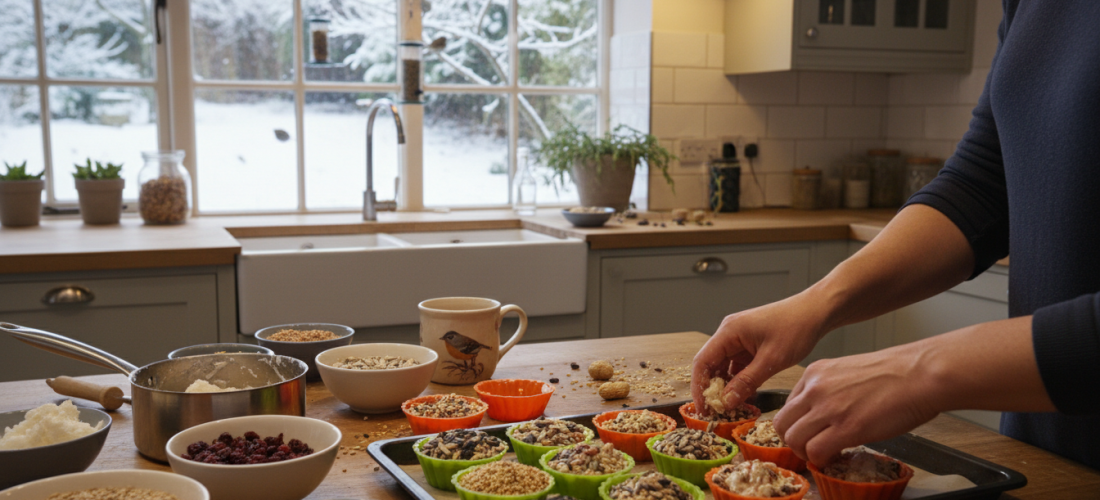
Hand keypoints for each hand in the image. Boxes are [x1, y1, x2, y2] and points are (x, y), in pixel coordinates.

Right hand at [691, 293, 829, 414]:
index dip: (699, 387)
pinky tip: (744, 396)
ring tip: (730, 408)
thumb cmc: (796, 328)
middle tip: (715, 413)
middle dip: (711, 389)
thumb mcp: (771, 360)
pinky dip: (738, 381)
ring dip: (726, 387)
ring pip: (723, 367)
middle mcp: (729, 333)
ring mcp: (739, 339)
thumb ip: (746, 382)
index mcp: (729, 332)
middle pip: (710, 365)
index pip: (702, 362)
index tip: (703, 408)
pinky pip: (737, 366)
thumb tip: (726, 402)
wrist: (815, 311)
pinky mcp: (749, 344)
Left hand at [772, 343, 940, 465]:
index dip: (797, 424)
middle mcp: (815, 388)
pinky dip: (822, 460)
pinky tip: (836, 457)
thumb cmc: (895, 374)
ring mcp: (828, 407)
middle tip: (811, 448)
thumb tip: (824, 414)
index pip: (788, 405)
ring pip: (793, 439)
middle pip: (783, 423)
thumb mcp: (848, 371)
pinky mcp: (847, 427)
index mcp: (815, 373)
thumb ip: (830, 389)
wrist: (920, 374)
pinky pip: (816, 451)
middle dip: (794, 441)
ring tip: (824, 455)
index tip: (810, 433)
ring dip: (806, 453)